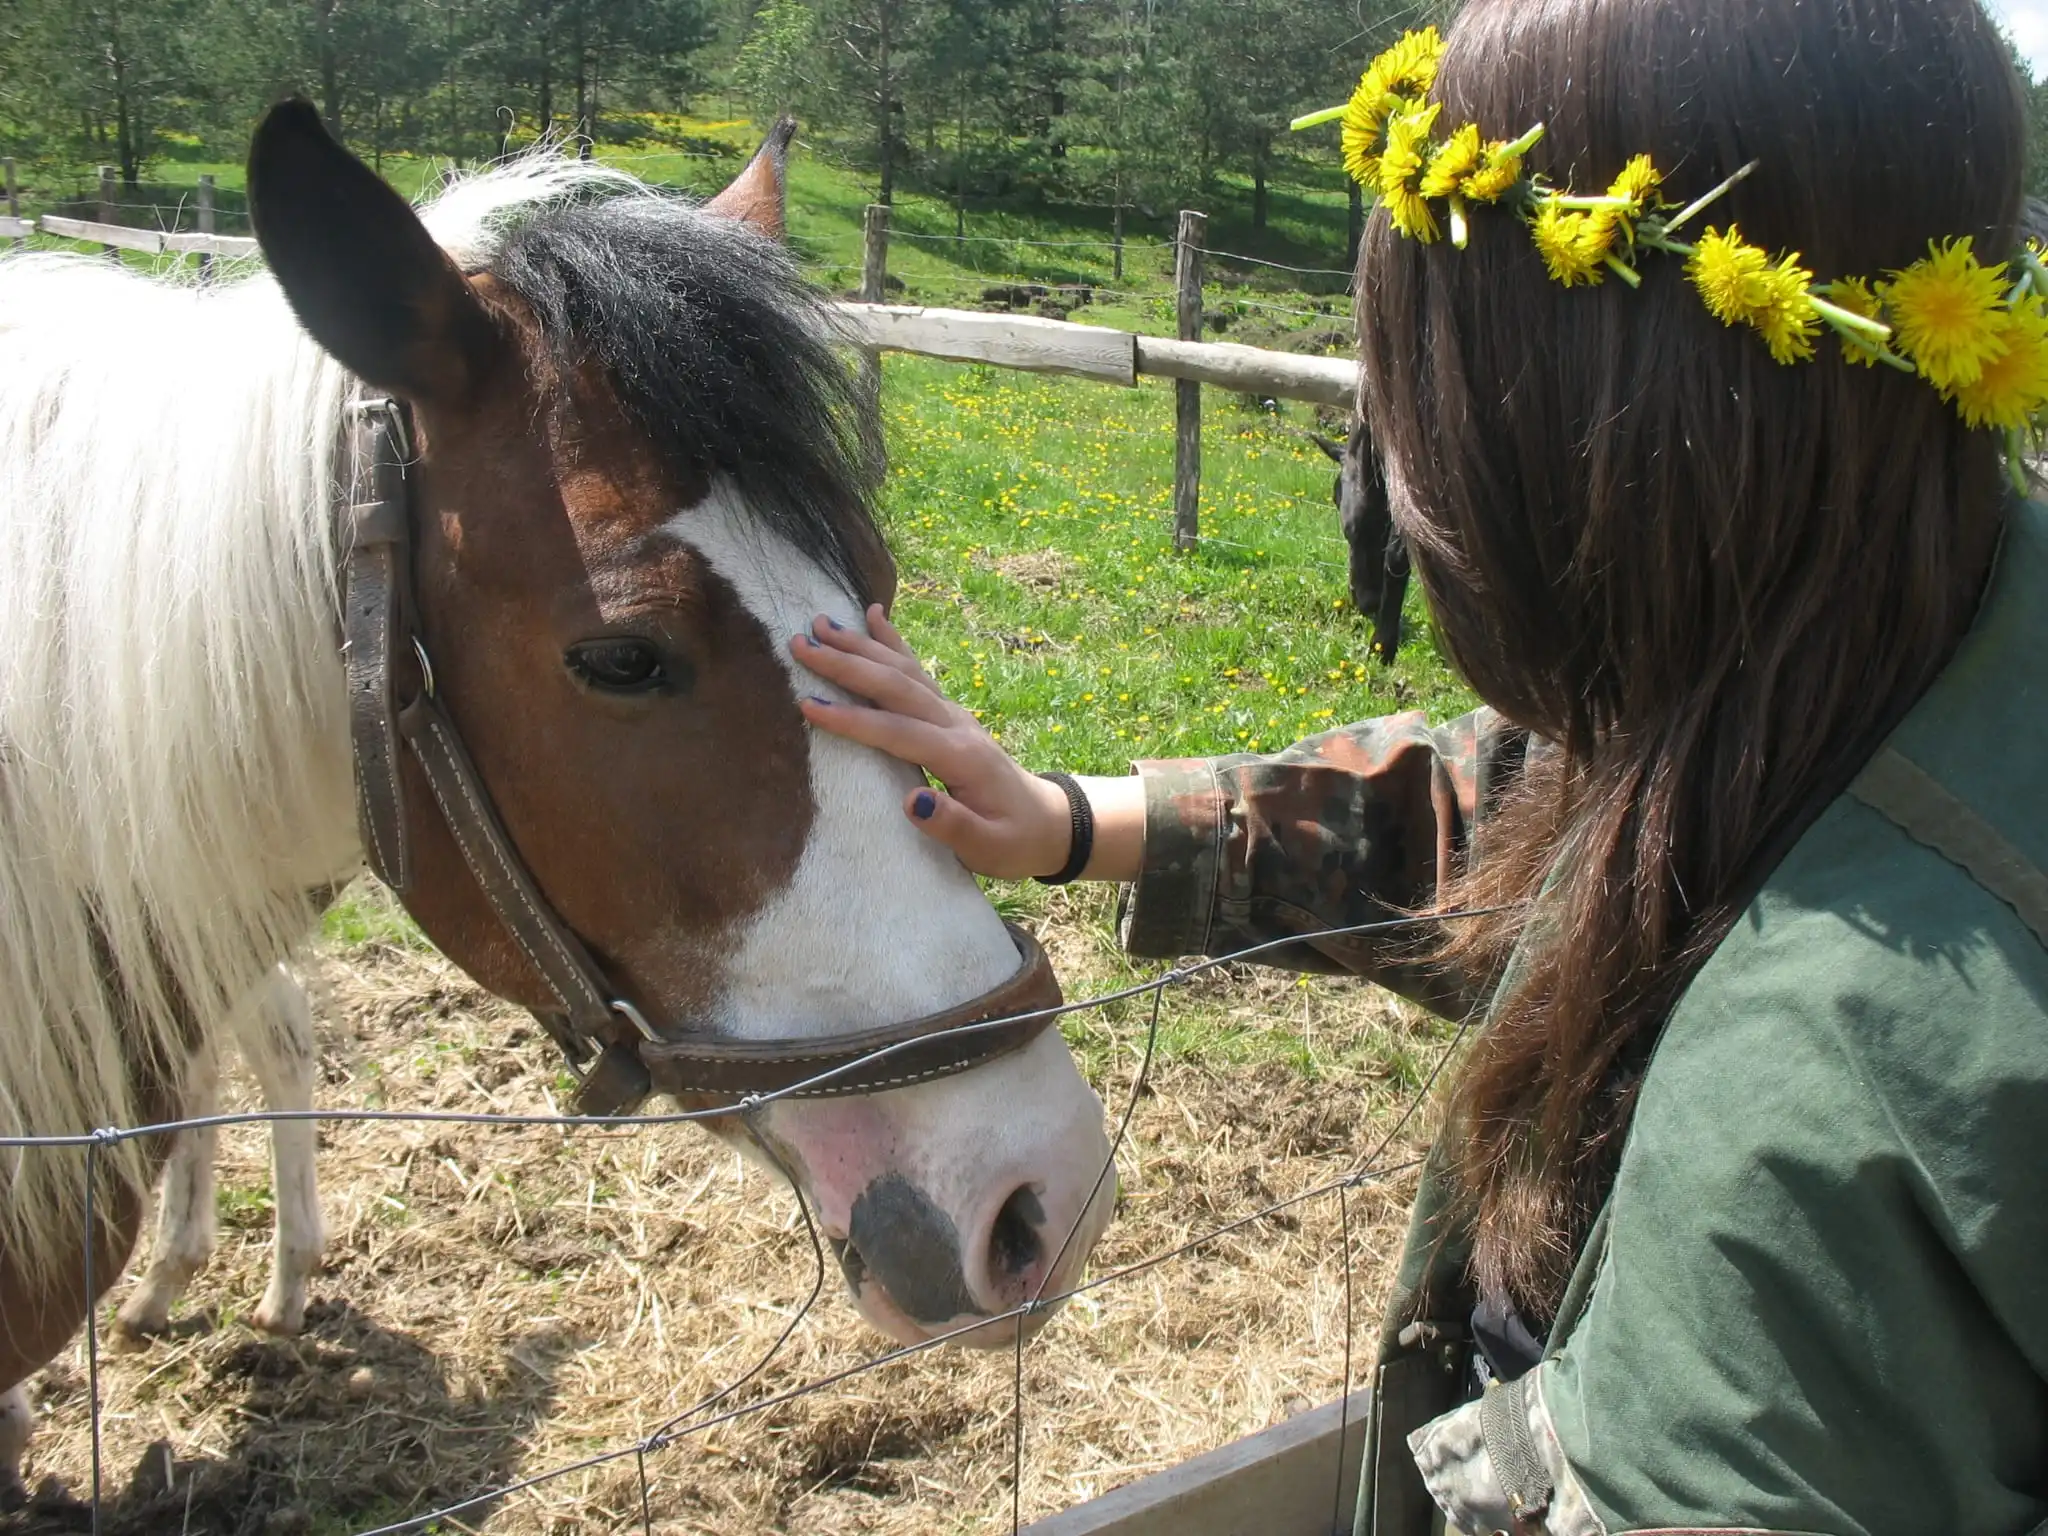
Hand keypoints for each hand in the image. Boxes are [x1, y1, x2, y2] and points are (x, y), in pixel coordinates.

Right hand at [791, 606, 1074, 879]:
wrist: (1046, 823)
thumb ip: (952, 826)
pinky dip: (893, 641)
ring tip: (820, 623)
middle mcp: (955, 725)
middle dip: (846, 664)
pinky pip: (916, 671)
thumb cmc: (1012, 841)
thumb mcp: (987, 848)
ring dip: (861, 645)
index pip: (899, 732)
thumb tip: (912, 802)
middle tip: (800, 644)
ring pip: (903, 671)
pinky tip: (873, 615)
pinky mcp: (948, 713)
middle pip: (896, 687)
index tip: (808, 705)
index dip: (853, 719)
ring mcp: (953, 714)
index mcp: (960, 757)